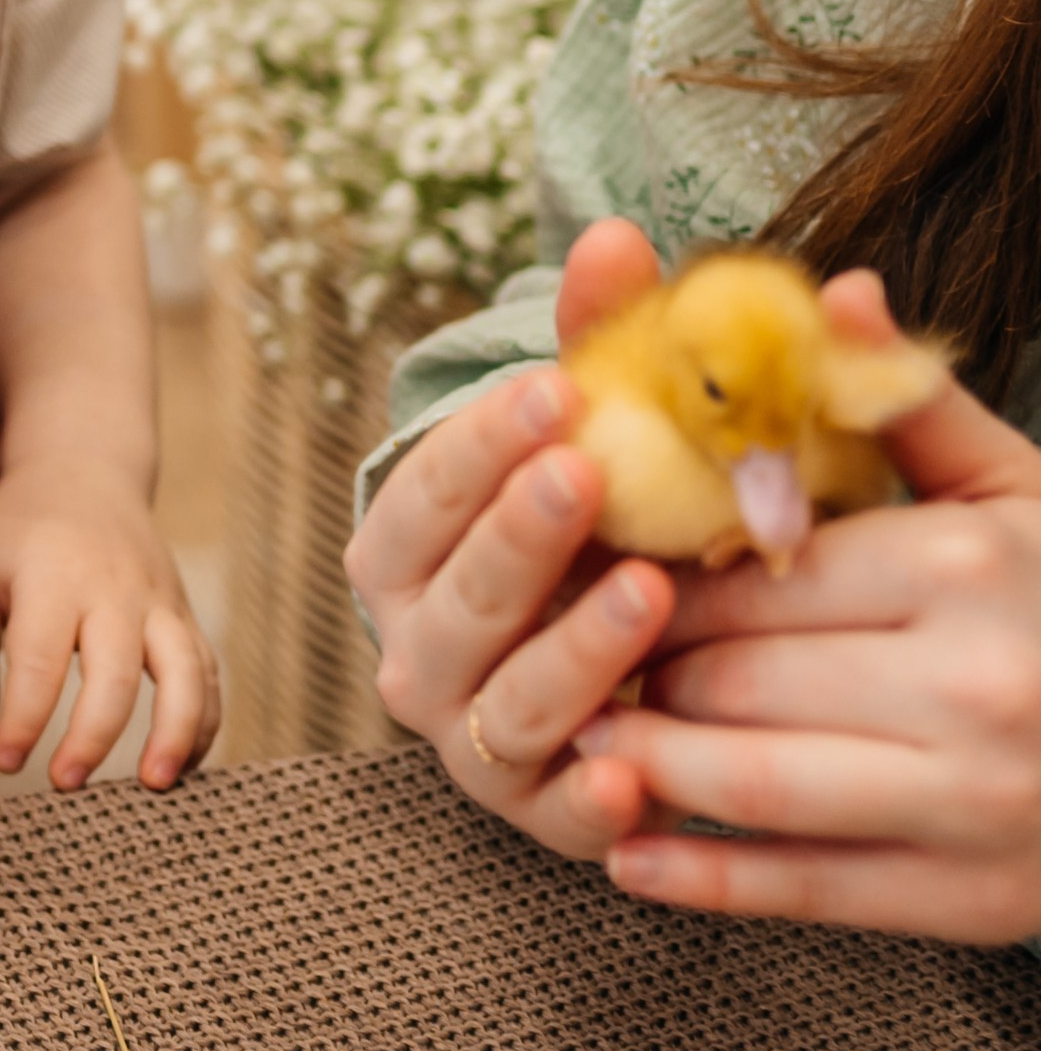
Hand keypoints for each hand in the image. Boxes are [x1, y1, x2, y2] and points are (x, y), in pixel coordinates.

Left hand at [0, 458, 218, 791]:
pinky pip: (208, 671)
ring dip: (175, 732)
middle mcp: (115, 588)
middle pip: (116, 671)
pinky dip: (203, 721)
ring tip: (154, 786)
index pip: (40, 660)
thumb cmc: (16, 531)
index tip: (4, 761)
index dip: (24, 719)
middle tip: (63, 783)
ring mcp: (158, 601)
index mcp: (53, 574)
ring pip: (185, 671)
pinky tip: (180, 766)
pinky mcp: (182, 615)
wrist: (84, 470)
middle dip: (93, 736)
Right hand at [344, 217, 675, 859]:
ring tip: (649, 594)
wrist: (623, 657)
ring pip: (504, 705)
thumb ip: (599, 340)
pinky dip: (589, 804)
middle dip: (517, 536)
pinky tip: (638, 778)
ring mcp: (471, 738)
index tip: (559, 388)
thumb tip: (615, 232)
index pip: (422, 492)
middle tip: (587, 473)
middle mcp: (415, 648)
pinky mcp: (537, 814)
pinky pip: (556, 818)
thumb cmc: (599, 528)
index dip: (482, 442)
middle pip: (455, 598)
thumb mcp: (597, 436)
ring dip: (573, 653)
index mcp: (401, 552)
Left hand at [585, 269, 1040, 941]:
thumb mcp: (1016, 489)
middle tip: (563, 651)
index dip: (656, 574)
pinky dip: (704, 877)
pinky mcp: (971, 902)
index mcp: (963, 567)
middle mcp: (969, 685)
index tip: (590, 569)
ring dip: (645, 762)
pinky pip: (808, 889)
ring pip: (753, 780)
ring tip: (579, 735)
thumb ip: (911, 403)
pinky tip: (628, 856)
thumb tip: (835, 290)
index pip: (758, 570)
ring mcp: (972, 803)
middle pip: (739, 674)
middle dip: (637, 665)